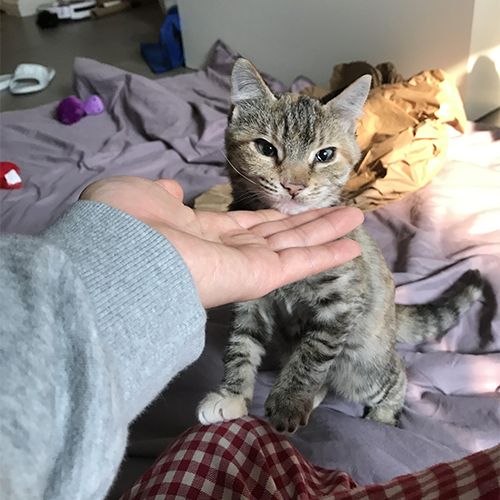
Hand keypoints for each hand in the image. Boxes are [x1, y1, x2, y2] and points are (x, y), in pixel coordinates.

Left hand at [81, 176, 363, 307]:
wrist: (117, 254)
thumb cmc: (123, 223)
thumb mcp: (140, 194)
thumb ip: (163, 193)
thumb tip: (173, 189)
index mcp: (201, 234)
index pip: (247, 225)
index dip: (273, 216)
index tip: (293, 206)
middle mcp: (227, 252)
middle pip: (279, 235)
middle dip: (310, 223)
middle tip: (340, 211)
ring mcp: (245, 265)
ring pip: (296, 246)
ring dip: (327, 232)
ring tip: (356, 220)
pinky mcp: (259, 276)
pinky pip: (300, 264)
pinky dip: (327, 255)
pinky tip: (352, 246)